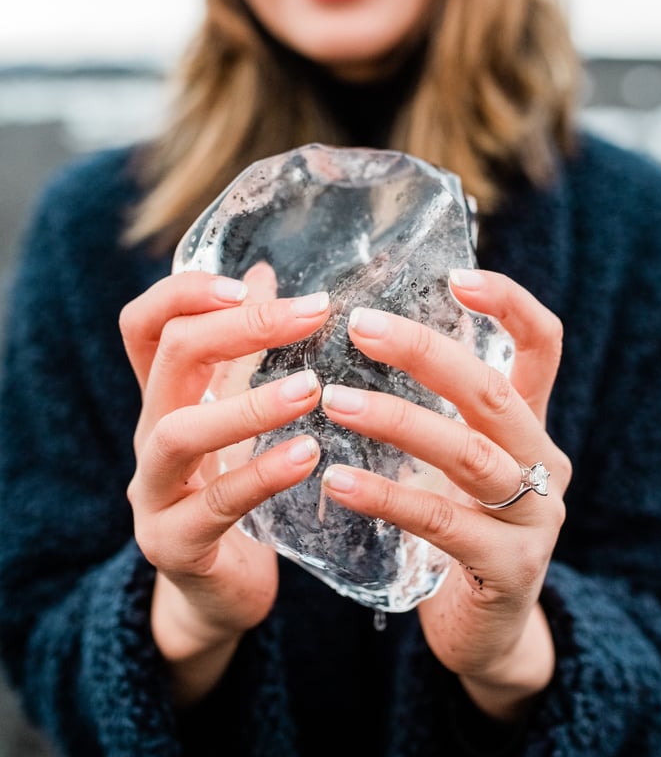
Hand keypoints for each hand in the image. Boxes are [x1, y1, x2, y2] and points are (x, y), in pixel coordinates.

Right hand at [120, 263, 328, 702]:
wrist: (215, 589)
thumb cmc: (227, 486)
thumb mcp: (233, 411)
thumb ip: (244, 350)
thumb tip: (265, 272)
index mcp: (163, 396)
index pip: (146, 324)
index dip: (186, 292)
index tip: (250, 282)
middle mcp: (148, 435)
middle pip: (170, 359)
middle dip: (240, 328)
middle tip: (312, 314)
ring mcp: (153, 492)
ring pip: (177, 433)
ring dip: (249, 404)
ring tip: (311, 388)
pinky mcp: (174, 545)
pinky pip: (216, 505)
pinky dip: (262, 475)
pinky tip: (308, 457)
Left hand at [320, 269, 571, 720]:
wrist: (486, 630)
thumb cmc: (457, 526)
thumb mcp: (452, 459)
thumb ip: (430, 406)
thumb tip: (365, 327)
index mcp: (530, 424)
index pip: (542, 344)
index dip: (509, 303)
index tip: (455, 274)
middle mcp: (543, 461)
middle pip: (491, 391)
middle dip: (426, 353)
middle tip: (360, 326)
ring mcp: (535, 516)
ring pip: (467, 454)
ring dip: (396, 421)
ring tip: (333, 402)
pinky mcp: (510, 568)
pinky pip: (443, 524)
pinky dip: (388, 497)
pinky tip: (338, 482)